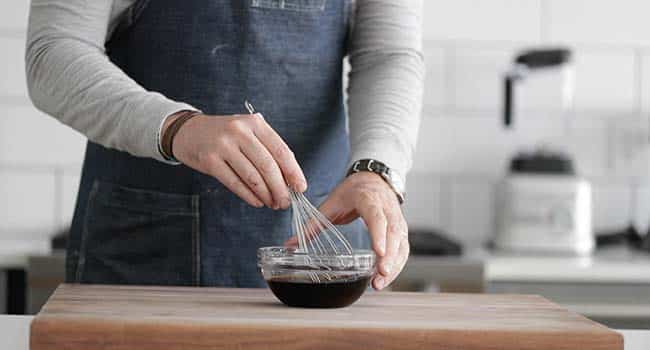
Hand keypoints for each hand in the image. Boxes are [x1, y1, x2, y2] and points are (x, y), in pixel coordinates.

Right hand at [169, 112, 306, 208]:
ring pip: (252, 177)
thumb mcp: (248, 133)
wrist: (189, 132)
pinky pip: (235, 183)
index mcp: (255, 123)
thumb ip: (268, 150)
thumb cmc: (226, 136)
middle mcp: (239, 131)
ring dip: (266, 195)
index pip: (281, 150)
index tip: (300, 188)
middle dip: (280, 188)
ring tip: (272, 204)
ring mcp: (223, 146)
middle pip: (268, 166)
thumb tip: (289, 179)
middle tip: (285, 202)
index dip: (293, 172)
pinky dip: (249, 196)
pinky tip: (257, 202)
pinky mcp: (210, 161)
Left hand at [286, 172, 408, 289]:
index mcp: (369, 199)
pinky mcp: (401, 229)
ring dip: (394, 265)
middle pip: (393, 234)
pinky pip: (403, 249)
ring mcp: (397, 219)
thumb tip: (290, 244)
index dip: (379, 235)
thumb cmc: (352, 191)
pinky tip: (386, 278)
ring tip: (380, 283)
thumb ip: (313, 225)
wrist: (373, 178)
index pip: (377, 218)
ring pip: (401, 243)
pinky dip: (397, 264)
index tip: (378, 253)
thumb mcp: (330, 204)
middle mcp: (387, 209)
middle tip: (380, 276)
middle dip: (389, 257)